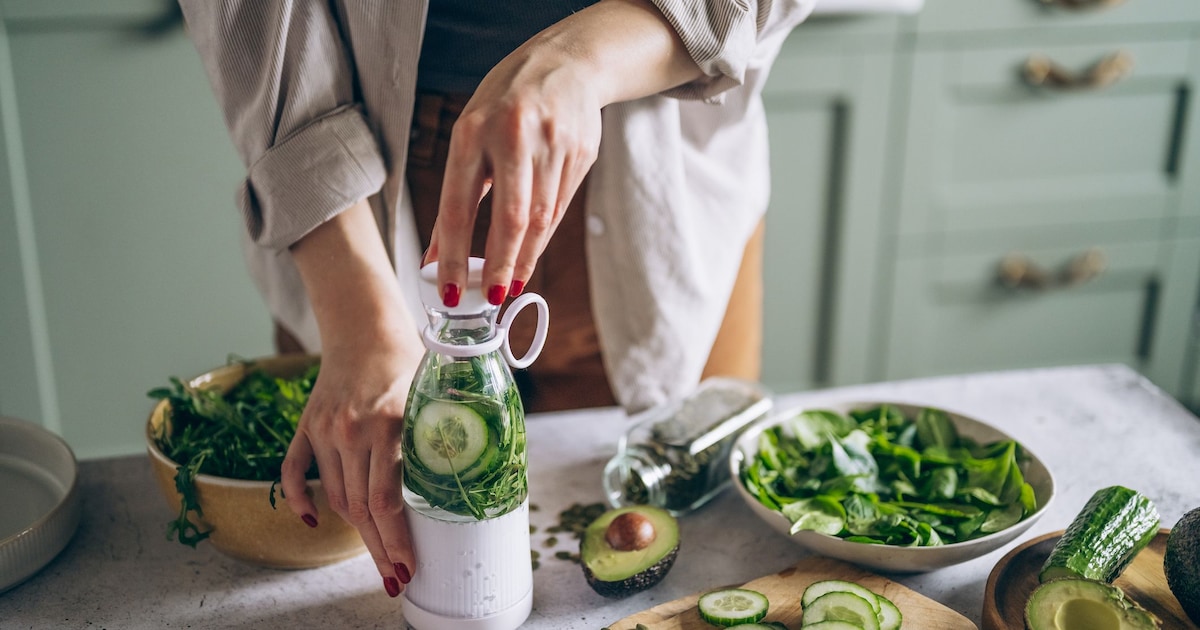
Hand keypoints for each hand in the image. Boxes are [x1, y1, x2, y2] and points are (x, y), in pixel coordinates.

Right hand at [280, 332, 421, 596]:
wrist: (365, 324)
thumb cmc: (409, 359)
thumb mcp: (435, 393)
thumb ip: (445, 433)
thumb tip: (470, 480)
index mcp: (390, 423)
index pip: (388, 500)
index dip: (397, 541)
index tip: (409, 567)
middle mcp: (353, 430)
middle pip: (361, 508)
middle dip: (381, 550)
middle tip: (396, 578)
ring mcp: (325, 429)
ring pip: (336, 496)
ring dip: (356, 533)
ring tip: (378, 558)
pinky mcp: (307, 425)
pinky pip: (294, 470)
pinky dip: (299, 499)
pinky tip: (314, 522)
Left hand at [425, 41, 602, 304]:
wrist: (567, 63)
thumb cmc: (505, 102)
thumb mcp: (470, 133)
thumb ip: (457, 194)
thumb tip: (436, 253)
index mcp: (474, 130)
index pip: (459, 206)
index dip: (452, 255)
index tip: (450, 291)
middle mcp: (516, 136)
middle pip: (510, 218)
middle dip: (499, 265)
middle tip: (492, 298)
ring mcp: (554, 145)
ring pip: (540, 219)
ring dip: (524, 258)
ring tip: (509, 284)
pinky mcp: (581, 154)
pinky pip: (560, 208)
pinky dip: (542, 237)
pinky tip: (530, 253)